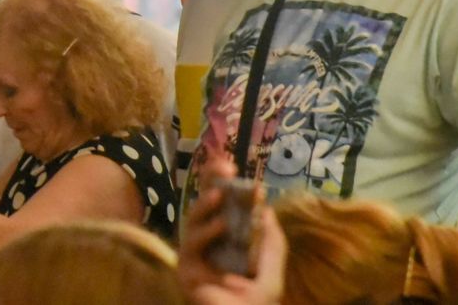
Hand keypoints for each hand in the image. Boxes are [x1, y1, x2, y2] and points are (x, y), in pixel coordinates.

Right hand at [177, 161, 260, 294]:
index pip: (223, 204)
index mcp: (229, 237)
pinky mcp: (186, 267)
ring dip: (205, 203)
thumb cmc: (259, 300)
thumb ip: (269, 236)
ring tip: (220, 194)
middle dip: (211, 182)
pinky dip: (206, 232)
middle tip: (222, 165)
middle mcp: (210, 241)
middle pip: (204, 204)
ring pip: (193, 220)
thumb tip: (264, 206)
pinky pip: (192, 244)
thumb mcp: (271, 263)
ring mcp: (196, 254)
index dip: (225, 184)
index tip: (232, 165)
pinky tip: (221, 225)